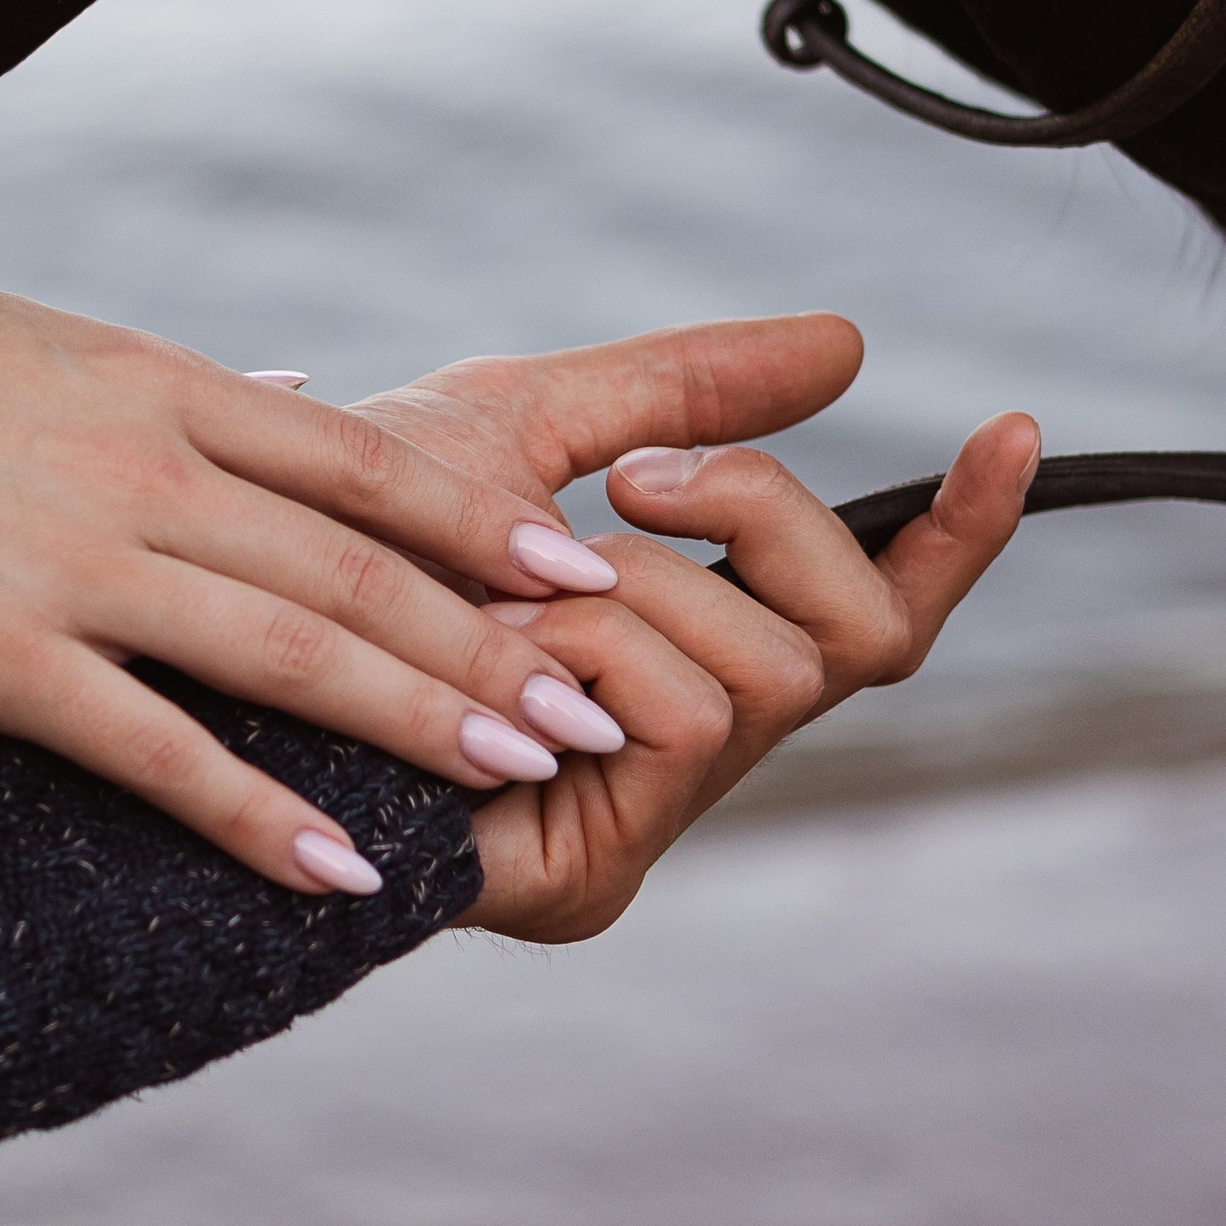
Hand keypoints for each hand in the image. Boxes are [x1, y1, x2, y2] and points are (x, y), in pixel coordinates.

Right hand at [0, 276, 641, 892]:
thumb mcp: (49, 339)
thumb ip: (180, 385)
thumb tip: (297, 399)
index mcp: (160, 382)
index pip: (369, 461)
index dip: (486, 527)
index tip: (580, 576)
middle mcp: (144, 467)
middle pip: (362, 568)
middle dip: (495, 646)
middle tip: (598, 709)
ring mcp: (76, 564)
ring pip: (293, 653)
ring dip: (420, 721)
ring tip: (518, 774)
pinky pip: (157, 750)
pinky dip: (256, 813)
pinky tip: (338, 868)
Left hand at [345, 333, 1035, 939]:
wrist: (217, 621)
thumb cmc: (342, 537)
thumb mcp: (531, 427)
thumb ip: (690, 391)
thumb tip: (850, 345)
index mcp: (687, 656)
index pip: (872, 613)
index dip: (958, 537)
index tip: (1009, 426)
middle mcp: (685, 751)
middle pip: (860, 640)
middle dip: (755, 523)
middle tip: (633, 482)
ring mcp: (642, 822)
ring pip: (773, 675)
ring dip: (648, 587)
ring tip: (520, 582)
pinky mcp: (588, 881)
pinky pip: (689, 723)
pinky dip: (608, 646)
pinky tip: (508, 642)